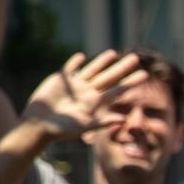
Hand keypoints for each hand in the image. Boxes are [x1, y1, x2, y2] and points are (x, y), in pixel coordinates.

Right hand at [21, 50, 144, 140]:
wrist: (39, 125)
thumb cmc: (62, 130)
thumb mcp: (84, 126)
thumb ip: (103, 122)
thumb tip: (124, 120)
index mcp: (96, 102)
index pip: (118, 90)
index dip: (131, 82)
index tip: (145, 75)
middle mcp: (88, 92)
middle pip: (109, 77)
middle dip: (122, 68)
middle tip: (136, 58)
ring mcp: (75, 85)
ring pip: (92, 70)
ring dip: (102, 61)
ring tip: (114, 53)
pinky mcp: (60, 81)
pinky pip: (69, 69)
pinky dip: (75, 63)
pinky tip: (81, 56)